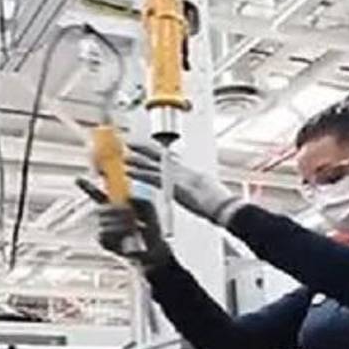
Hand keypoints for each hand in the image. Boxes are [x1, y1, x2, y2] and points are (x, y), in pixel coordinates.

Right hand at [76, 177, 172, 269]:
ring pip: (105, 222)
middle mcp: (107, 217)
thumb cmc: (151, 228)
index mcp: (115, 206)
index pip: (98, 195)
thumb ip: (140, 200)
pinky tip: (125, 239)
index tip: (77, 179)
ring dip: (121, 225)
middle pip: (102, 209)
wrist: (153, 249)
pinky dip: (116, 236)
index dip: (88, 187)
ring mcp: (104, 229)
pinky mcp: (104, 242)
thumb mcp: (148, 209)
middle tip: (132, 217)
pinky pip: (104, 235)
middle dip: (118, 212)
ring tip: (133, 230)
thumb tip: (129, 198)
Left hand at [125, 144, 246, 226]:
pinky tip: (129, 171)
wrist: (222, 206)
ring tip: (125, 155)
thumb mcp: (206, 192)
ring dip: (137, 160)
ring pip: (153, 165)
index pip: (171, 158)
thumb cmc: (218, 203)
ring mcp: (177, 176)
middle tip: (131, 142)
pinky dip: (140, 173)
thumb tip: (196, 191)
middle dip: (145, 148)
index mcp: (190, 171)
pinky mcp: (172, 185)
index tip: (149, 146)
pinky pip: (152, 177)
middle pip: (160, 156)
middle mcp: (182, 170)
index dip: (158, 152)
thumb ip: (197, 189)